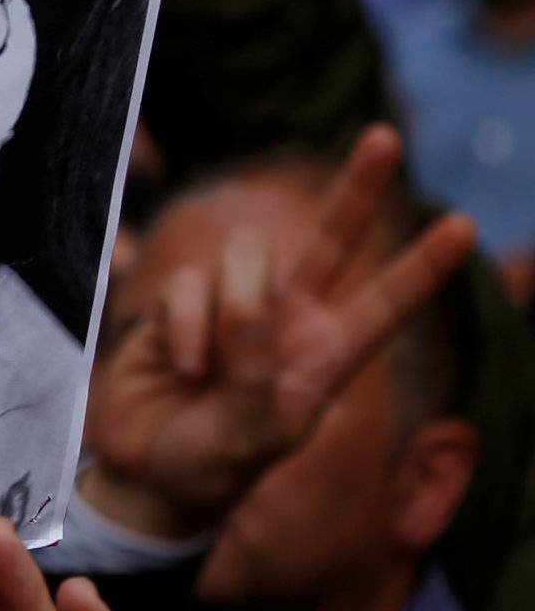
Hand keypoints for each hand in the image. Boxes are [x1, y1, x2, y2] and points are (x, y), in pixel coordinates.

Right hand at [82, 123, 476, 537]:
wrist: (145, 471)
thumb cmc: (213, 468)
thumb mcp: (253, 444)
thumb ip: (260, 378)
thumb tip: (252, 306)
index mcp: (325, 359)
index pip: (384, 307)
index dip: (422, 267)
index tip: (464, 227)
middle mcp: (288, 320)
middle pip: (332, 241)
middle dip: (359, 189)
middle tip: (387, 139)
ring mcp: (235, 304)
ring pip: (246, 257)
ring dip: (227, 314)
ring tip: (206, 373)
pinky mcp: (184, 297)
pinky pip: (189, 285)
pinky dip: (183, 329)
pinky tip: (180, 368)